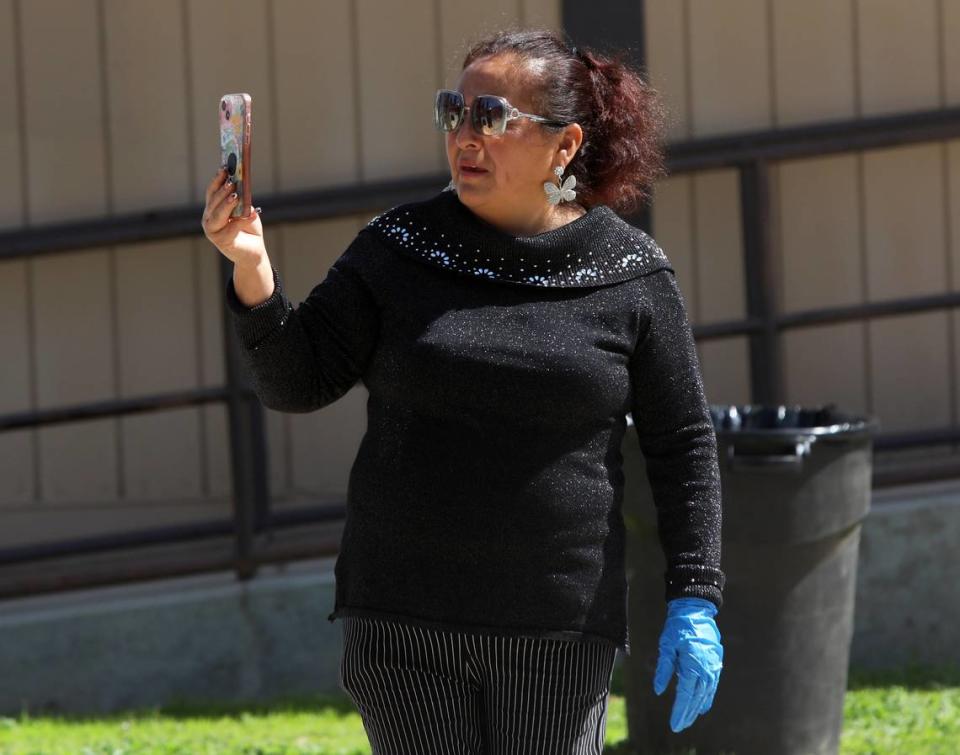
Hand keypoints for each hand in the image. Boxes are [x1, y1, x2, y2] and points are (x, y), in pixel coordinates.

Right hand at [201, 166, 264, 266]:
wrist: (253, 252)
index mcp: (212, 209)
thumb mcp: (245, 210)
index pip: (211, 192)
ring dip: (226, 204)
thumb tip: (241, 187)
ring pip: (218, 215)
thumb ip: (242, 201)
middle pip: (213, 202)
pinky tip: (252, 214)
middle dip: (222, 190)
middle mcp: (209, 219)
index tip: (224, 168)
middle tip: (232, 181)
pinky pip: (232, 228)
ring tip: (236, 196)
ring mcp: (213, 231)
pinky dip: (242, 221)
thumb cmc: (248, 229)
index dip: (217, 180)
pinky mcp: (222, 242)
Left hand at [653, 597, 722, 732]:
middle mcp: (706, 668)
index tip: (674, 724)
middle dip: (688, 713)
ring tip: (689, 719)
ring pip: (706, 693)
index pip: (685, 694)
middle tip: (679, 726)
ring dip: (697, 707)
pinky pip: (712, 685)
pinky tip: (702, 705)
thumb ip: (663, 668)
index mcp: (693, 664)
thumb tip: (658, 690)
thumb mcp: (666, 645)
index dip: (679, 711)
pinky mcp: (716, 662)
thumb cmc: (677, 627)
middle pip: (696, 697)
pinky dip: (706, 697)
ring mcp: (714, 666)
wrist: (695, 610)